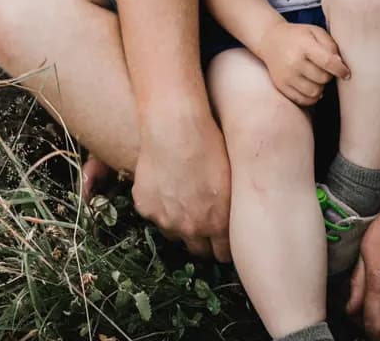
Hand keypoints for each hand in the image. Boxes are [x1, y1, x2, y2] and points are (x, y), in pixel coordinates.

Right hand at [131, 106, 231, 260]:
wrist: (175, 126)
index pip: (222, 254)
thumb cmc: (209, 144)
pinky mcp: (144, 206)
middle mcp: (190, 228)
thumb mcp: (231, 178)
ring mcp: (164, 219)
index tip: (221, 236)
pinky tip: (164, 183)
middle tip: (201, 218)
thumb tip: (234, 221)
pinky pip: (153, 214)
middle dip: (201, 238)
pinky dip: (158, 205)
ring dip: (178, 223)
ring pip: (173, 233)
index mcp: (217, 224)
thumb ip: (230, 210)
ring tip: (181, 197)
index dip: (222, 245)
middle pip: (197, 249)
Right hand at [255, 19, 349, 105]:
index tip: (346, 73)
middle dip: (328, 75)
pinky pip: (303, 100)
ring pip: (315, 92)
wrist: (270, 39)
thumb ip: (331, 46)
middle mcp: (293, 62)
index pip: (328, 63)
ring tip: (316, 76)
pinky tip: (310, 85)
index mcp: (303, 45)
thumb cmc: (298, 36)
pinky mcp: (281, 86)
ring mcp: (286, 76)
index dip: (341, 70)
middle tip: (324, 68)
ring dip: (320, 86)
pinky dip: (311, 96)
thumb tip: (340, 66)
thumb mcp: (315, 31)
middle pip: (323, 79)